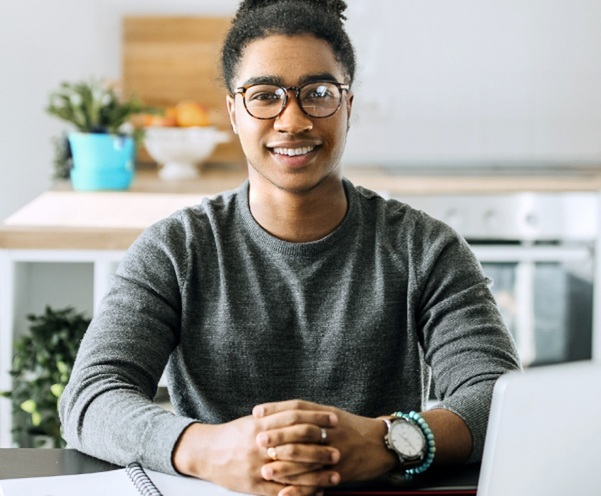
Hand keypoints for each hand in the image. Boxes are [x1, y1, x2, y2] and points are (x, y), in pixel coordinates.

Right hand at [172, 409, 338, 495]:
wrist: (206, 453)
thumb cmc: (234, 435)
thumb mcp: (254, 421)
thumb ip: (276, 417)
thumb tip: (305, 413)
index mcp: (262, 425)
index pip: (295, 418)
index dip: (316, 418)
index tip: (334, 420)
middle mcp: (261, 445)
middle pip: (297, 444)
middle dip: (320, 448)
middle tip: (338, 451)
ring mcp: (258, 466)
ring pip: (293, 471)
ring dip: (317, 474)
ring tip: (335, 474)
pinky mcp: (255, 485)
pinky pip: (282, 491)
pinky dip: (302, 492)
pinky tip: (317, 492)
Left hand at [254, 400, 396, 488]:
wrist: (381, 444)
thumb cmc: (351, 428)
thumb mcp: (332, 413)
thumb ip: (309, 413)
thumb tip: (278, 414)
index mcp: (327, 415)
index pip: (299, 409)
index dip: (277, 409)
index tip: (257, 413)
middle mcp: (331, 433)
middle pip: (302, 433)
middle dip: (279, 438)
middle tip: (258, 441)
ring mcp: (337, 453)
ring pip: (308, 461)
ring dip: (286, 467)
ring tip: (265, 470)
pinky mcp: (340, 473)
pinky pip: (318, 483)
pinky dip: (301, 490)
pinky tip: (284, 494)